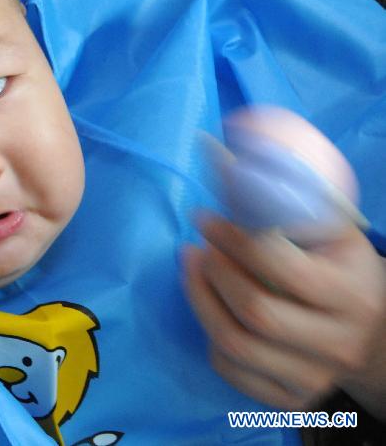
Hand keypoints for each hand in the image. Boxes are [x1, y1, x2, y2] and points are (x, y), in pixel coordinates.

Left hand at [183, 215, 385, 410]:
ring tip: (192, 271)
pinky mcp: (290, 399)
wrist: (371, 332)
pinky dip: (209, 336)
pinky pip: (231, 369)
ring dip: (200, 300)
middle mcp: (339, 343)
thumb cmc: (340, 267)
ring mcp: (315, 378)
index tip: (205, 219)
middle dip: (213, 273)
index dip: (232, 239)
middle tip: (195, 249)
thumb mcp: (329, 229)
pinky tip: (211, 308)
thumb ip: (285, 202)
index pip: (280, 266)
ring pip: (234, 344)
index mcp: (353, 295)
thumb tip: (223, 161)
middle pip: (254, 310)